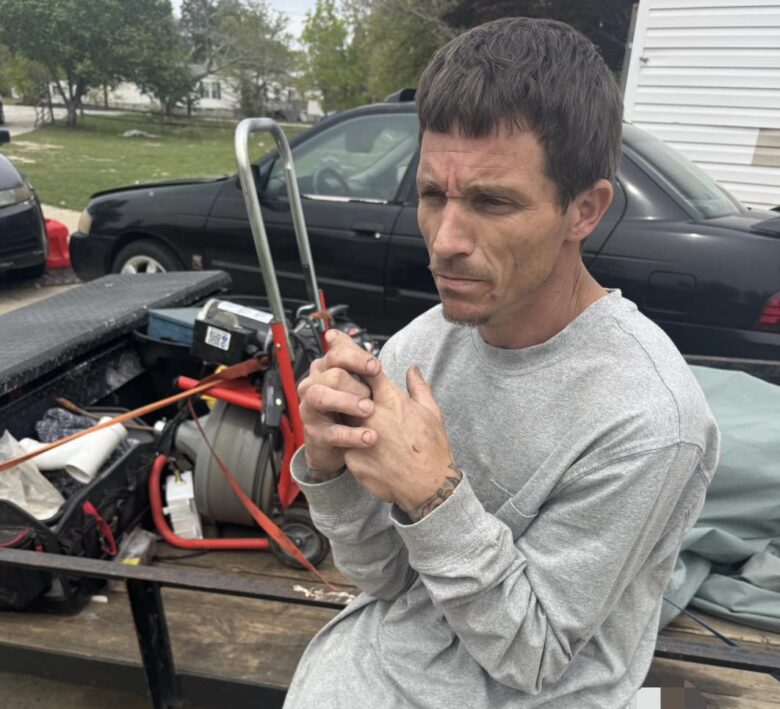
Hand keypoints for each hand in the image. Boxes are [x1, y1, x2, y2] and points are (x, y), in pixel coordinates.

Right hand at [297, 329, 381, 476]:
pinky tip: (368, 437)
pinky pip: (331, 432)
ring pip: (321, 397)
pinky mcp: (314, 433)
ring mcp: (310, 409)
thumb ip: (348, 358)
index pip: (336, 354)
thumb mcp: (350, 382)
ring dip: (348, 402)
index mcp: (323, 370)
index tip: (376, 367)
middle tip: (373, 396)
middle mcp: (312, 386)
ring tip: (368, 410)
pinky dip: (352, 435)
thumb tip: (335, 334)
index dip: (358, 359)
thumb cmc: (344, 409)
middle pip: (333, 375)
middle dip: (357, 385)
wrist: (334, 445)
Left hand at [344, 365, 461, 520]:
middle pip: (345, 391)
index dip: (350, 354)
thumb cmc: (432, 447)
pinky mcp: (352, 458)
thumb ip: (418, 387)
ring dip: (346, 416)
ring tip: (355, 424)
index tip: (338, 344)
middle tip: (344, 391)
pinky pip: (346, 445)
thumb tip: (412, 368)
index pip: (365, 369)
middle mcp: (372, 414)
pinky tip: (366, 452)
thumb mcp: (431, 412)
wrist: (428, 486)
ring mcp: (359, 436)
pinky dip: (351, 445)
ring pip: (341, 418)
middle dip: (344, 389)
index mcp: (391, 399)